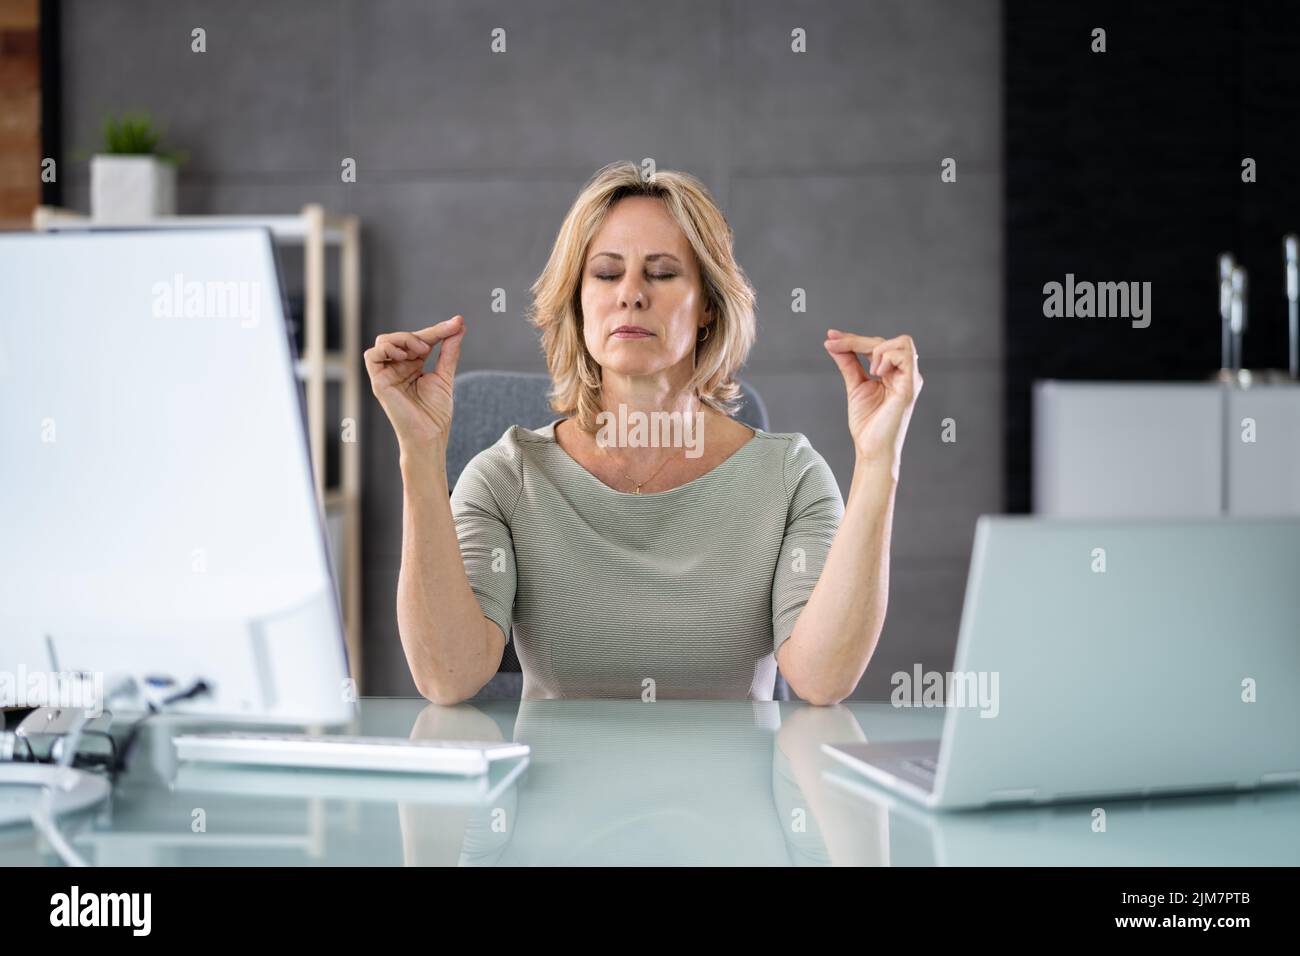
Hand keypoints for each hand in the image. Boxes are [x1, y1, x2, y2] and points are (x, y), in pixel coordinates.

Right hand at [365, 315, 464, 450]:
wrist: (429, 435)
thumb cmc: (436, 413)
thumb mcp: (445, 376)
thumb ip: (449, 351)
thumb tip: (459, 326)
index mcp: (412, 365)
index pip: (421, 340)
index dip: (438, 330)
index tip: (458, 323)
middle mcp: (397, 367)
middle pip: (402, 337)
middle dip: (423, 333)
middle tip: (435, 342)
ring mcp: (386, 374)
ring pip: (384, 341)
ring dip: (403, 339)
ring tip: (421, 350)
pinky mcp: (378, 382)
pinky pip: (372, 355)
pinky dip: (387, 349)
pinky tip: (405, 357)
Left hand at [822, 330, 922, 471]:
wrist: (871, 449)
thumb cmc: (867, 424)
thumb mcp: (854, 386)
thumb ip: (848, 363)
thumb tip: (834, 343)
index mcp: (893, 373)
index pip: (877, 345)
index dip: (853, 339)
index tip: (830, 336)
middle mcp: (905, 374)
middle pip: (887, 341)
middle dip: (857, 340)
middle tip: (834, 344)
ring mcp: (910, 379)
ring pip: (903, 343)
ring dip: (878, 349)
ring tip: (869, 371)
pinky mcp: (910, 387)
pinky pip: (905, 357)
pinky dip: (887, 358)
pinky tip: (876, 373)